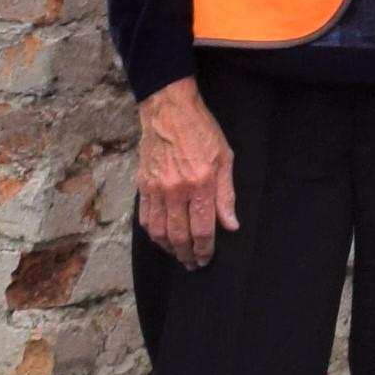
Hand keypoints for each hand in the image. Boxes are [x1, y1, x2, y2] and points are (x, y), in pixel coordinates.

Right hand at [134, 78, 237, 269]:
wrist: (169, 110)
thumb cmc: (201, 130)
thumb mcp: (225, 157)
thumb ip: (227, 194)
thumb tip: (231, 225)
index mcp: (200, 183)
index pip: (202, 229)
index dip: (205, 249)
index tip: (207, 259)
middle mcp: (176, 190)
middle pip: (179, 236)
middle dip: (187, 255)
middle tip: (193, 264)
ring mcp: (157, 189)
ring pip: (160, 233)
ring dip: (170, 250)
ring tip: (179, 256)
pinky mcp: (143, 186)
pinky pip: (146, 220)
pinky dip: (154, 235)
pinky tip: (162, 239)